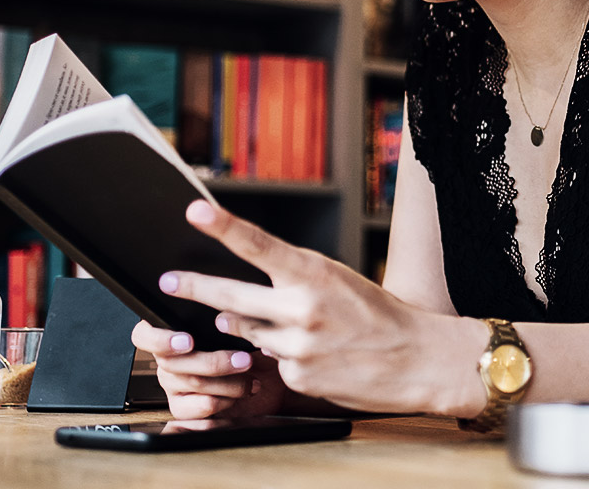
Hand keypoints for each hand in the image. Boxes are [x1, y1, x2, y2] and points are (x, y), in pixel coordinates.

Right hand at [129, 320, 286, 420]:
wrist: (270, 378)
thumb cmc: (255, 347)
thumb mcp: (244, 326)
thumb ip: (230, 319)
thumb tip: (227, 317)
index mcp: (172, 331)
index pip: (144, 335)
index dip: (159, 339)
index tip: (187, 341)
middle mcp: (168, 359)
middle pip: (172, 363)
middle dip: (214, 362)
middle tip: (244, 360)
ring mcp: (174, 385)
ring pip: (191, 383)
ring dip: (227, 382)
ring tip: (250, 379)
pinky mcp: (184, 408)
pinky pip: (195, 407)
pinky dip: (222, 402)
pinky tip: (237, 396)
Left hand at [159, 199, 477, 414]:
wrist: (419, 359)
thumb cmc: (378, 314)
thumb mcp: (337, 282)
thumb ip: (289, 287)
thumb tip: (233, 312)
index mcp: (314, 274)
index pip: (259, 245)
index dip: (223, 226)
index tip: (194, 211)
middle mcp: (302, 308)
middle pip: (231, 299)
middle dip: (195, 288)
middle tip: (169, 281)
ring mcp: (298, 346)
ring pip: (252, 335)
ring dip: (261, 332)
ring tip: (305, 330)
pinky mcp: (298, 377)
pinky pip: (273, 363)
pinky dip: (286, 358)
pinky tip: (319, 356)